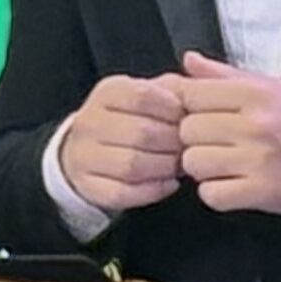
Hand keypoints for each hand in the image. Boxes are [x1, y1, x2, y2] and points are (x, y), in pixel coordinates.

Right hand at [58, 73, 188, 213]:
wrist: (92, 148)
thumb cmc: (134, 118)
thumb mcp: (150, 93)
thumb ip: (174, 88)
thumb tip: (197, 94)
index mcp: (107, 92)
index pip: (142, 96)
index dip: (172, 109)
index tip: (186, 118)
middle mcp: (89, 122)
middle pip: (140, 134)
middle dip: (173, 143)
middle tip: (189, 147)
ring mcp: (83, 156)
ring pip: (131, 166)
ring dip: (165, 167)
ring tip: (179, 165)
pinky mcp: (88, 186)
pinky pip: (122, 193)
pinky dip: (152, 190)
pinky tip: (169, 183)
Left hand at [175, 52, 280, 216]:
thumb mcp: (277, 87)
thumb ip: (228, 75)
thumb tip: (189, 60)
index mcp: (257, 92)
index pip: (191, 93)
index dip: (189, 107)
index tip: (200, 116)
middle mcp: (256, 123)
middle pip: (187, 130)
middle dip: (195, 139)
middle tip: (215, 143)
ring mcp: (259, 158)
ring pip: (194, 163)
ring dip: (204, 168)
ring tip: (225, 164)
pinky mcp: (264, 191)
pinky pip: (212, 194)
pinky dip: (217, 193)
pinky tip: (233, 184)